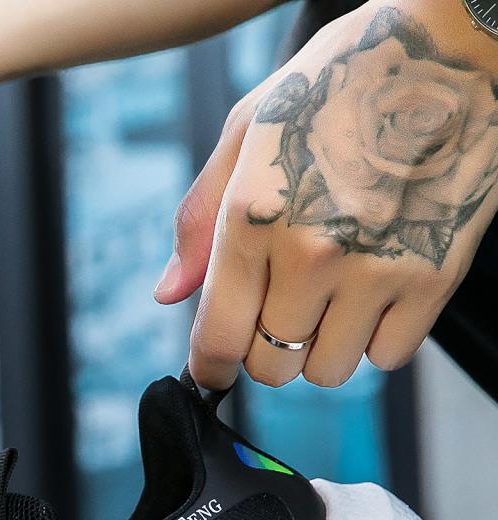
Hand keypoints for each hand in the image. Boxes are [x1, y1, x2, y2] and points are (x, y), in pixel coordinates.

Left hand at [157, 1, 497, 389]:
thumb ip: (200, 219)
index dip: (208, 368)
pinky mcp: (434, 276)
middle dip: (269, 347)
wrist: (455, 44)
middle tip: (285, 304)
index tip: (212, 371)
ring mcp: (376, 268)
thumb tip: (169, 295)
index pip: (218, 338)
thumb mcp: (249, 130)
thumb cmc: (344, 81)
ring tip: (335, 292)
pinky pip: (388, 355)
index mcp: (254, 217)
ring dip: (324, 346)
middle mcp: (311, 252)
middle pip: (271, 365)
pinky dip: (379, 336)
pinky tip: (378, 288)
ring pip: (328, 371)